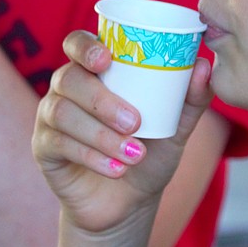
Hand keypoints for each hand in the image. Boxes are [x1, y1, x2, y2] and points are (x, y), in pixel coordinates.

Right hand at [33, 30, 213, 234]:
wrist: (131, 202)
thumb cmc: (151, 152)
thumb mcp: (176, 127)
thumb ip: (190, 98)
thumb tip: (204, 65)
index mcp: (95, 72)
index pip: (77, 44)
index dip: (85, 47)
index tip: (107, 60)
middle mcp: (67, 88)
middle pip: (69, 79)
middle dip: (102, 100)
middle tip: (135, 122)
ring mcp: (50, 118)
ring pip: (62, 113)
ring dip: (101, 135)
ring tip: (134, 154)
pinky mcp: (44, 149)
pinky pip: (58, 144)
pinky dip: (91, 157)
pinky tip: (117, 170)